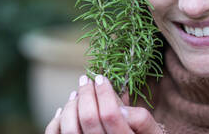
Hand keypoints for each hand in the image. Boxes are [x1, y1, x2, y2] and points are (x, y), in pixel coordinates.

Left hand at [45, 74, 163, 133]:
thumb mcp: (152, 130)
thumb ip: (139, 117)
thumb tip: (118, 99)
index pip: (111, 115)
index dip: (104, 93)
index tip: (101, 78)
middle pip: (89, 119)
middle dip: (86, 94)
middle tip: (86, 80)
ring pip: (70, 129)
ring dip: (71, 105)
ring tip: (76, 93)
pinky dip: (57, 121)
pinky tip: (64, 109)